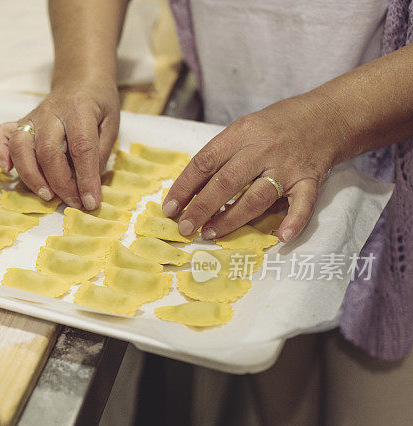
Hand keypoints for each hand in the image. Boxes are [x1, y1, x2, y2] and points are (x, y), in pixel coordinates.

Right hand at [0, 81, 119, 209]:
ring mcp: (32, 116)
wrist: (80, 81)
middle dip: (60, 183)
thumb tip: (86, 185)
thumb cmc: (98, 105)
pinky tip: (7, 170)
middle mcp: (51, 111)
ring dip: (31, 176)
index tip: (91, 202)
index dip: (86, 178)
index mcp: (79, 108)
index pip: (81, 147)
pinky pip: (0, 135)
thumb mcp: (111, 125)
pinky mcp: (19, 122)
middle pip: (48, 150)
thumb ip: (99, 153)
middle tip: (73, 202)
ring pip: (21, 147)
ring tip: (46, 195)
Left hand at [162, 93, 346, 242]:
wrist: (329, 114)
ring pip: (256, 197)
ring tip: (210, 234)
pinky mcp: (309, 179)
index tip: (170, 208)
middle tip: (185, 228)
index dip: (184, 187)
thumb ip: (221, 155)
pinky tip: (281, 237)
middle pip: (226, 183)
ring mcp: (287, 166)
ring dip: (231, 219)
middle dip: (202, 208)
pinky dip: (293, 222)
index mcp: (240, 134)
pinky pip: (302, 204)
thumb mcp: (244, 129)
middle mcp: (262, 149)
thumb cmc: (276, 126)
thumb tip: (189, 191)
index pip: (204, 162)